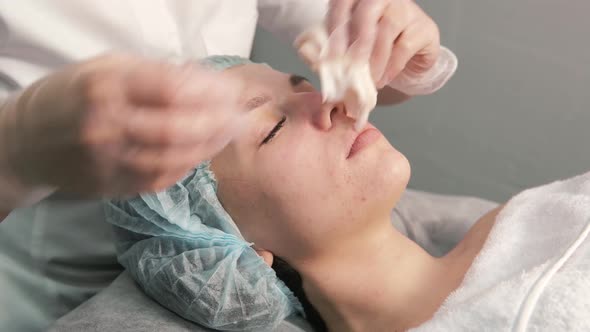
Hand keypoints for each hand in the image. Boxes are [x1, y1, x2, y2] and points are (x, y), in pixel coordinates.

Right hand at [0, 53, 245, 195]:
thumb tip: (207, 81)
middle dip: (218, 123)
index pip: (173, 90)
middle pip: (178, 128)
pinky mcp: (111, 186)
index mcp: (105, 85)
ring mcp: (107, 161)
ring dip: (209, 146)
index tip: (233, 91)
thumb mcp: (106, 67)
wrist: (28, 141)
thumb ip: (155, 74)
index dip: (211, 92)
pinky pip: (161, 178)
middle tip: (241, 118)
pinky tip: (202, 153)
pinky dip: (187, 165)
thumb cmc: (72, 94)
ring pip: (173, 158)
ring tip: (229, 134)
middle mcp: (105, 125)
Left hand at [326, 0, 440, 88]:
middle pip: (367, 12)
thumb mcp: (349, 46)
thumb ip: (330, 49)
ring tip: (366, 80)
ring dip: (373, 60)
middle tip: (349, 68)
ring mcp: (405, 9)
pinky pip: (404, 46)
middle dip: (355, 43)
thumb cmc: (374, 47)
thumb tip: (313, 60)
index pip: (342, 2)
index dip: (333, 26)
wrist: (409, 54)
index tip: (328, 53)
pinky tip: (382, 79)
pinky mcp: (423, 27)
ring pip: (386, 29)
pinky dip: (390, 67)